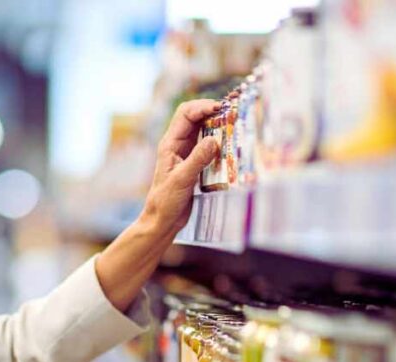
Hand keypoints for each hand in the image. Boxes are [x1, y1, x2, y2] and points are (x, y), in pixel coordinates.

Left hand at [141, 99, 220, 235]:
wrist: (162, 219)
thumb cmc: (166, 201)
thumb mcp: (182, 179)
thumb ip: (198, 159)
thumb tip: (215, 140)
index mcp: (170, 143)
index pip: (185, 114)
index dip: (202, 107)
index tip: (220, 109)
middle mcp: (177, 144)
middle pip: (195, 117)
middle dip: (212, 112)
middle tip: (231, 114)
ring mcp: (186, 153)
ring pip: (202, 130)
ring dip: (216, 126)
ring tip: (233, 125)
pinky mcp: (194, 163)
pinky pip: (207, 145)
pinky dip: (218, 141)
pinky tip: (229, 144)